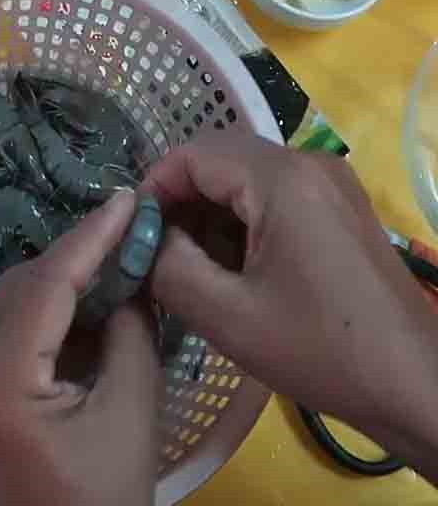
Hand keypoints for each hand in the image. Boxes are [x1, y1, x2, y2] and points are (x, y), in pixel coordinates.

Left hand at [0, 190, 160, 505]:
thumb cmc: (105, 500)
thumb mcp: (132, 414)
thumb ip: (130, 333)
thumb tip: (129, 276)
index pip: (43, 289)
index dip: (88, 238)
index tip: (125, 201)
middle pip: (18, 292)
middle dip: (74, 258)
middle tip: (124, 231)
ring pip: (8, 310)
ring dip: (59, 285)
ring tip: (110, 264)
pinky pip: (3, 338)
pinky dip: (44, 318)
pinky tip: (83, 310)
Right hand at [143, 131, 437, 481]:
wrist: (417, 386)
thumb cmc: (321, 350)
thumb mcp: (227, 315)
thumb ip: (167, 266)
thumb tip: (140, 238)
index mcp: (281, 178)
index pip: (192, 154)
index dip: (152, 188)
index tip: (131, 235)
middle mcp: (307, 163)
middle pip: (218, 159)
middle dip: (178, 201)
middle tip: (155, 251)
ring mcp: (328, 182)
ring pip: (243, 176)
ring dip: (208, 212)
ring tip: (191, 265)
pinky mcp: (337, 205)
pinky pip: (271, 193)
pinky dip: (240, 220)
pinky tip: (232, 266)